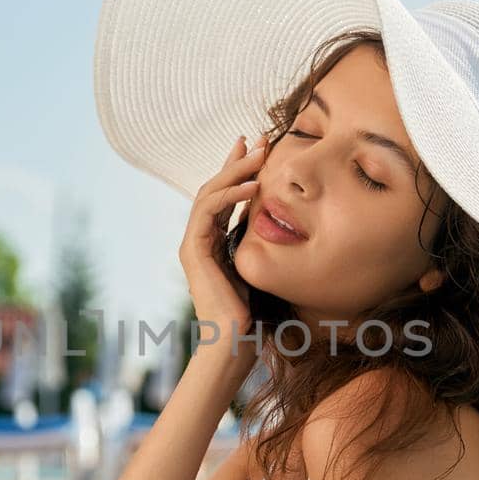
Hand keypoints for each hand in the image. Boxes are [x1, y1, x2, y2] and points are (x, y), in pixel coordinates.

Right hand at [179, 132, 266, 357]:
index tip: (259, 147)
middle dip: (237, 161)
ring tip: (260, 154)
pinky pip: (208, 212)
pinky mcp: (192, 252)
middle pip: (213, 188)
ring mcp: (192, 244)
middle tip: (258, 139)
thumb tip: (286, 224)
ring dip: (235, 171)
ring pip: (208, 194)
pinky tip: (253, 186)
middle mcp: (198, 239)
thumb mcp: (262, 267)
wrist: (234, 340)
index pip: (224, 196)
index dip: (239, 170)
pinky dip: (230, 196)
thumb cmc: (253, 314)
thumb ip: (263, 244)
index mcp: (212, 241)